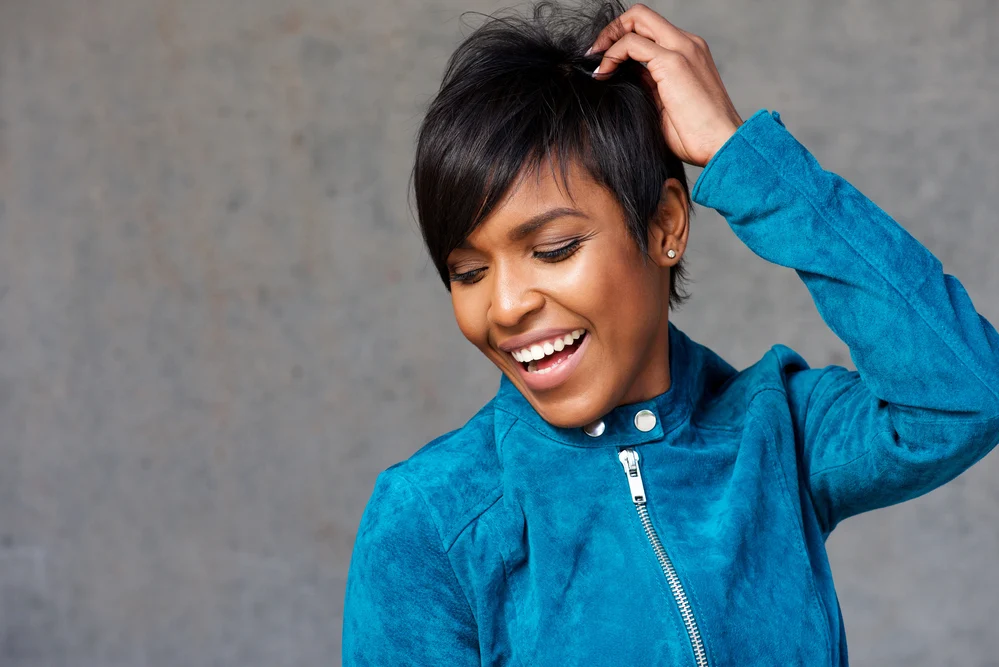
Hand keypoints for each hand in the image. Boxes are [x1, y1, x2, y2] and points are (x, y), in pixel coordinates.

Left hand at [587, 3, 743, 167]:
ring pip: (636, 20)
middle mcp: (687, 43)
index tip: (603, 62)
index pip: (649, 31)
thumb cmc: (696, 135)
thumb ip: (647, 85)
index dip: (622, 39)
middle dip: (612, 30)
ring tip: (596, 66)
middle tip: (594, 54)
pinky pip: (631, 44)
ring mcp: (682, 48)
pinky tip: (603, 74)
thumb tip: (621, 77)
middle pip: (641, 15)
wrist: (723, 145)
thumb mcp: (664, 104)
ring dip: (608, 39)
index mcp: (688, 53)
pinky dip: (611, 55)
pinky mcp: (673, 62)